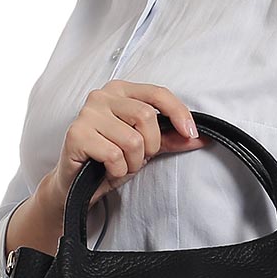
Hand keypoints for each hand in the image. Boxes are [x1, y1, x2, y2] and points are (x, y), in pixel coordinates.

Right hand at [4, 82, 205, 265]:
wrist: (75, 185)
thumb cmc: (109, 161)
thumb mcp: (145, 147)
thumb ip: (170, 139)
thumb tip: (201, 137)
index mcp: (120, 91)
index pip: (158, 93)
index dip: (179, 113)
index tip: (192, 134)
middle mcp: (101, 96)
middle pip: (146, 116)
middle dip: (150, 146)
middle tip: (138, 158)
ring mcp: (87, 113)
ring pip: (132, 140)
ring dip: (132, 162)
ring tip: (120, 165)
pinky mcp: (76, 134)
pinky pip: (114, 155)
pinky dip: (117, 171)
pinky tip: (107, 170)